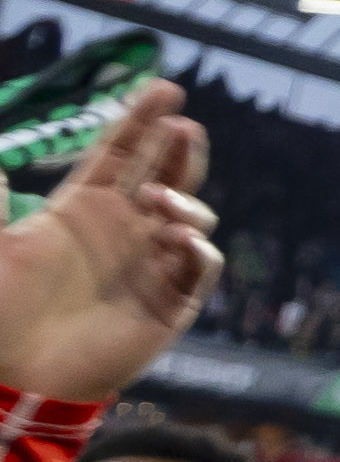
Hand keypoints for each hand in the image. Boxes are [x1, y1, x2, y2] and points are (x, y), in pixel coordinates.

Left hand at [0, 77, 219, 402]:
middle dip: (180, 148)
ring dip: (183, 200)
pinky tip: (174, 240)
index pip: (120, 152)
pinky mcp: (170, 304)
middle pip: (166, 174)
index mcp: (82, 210)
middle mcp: (123, 232)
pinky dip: (196, 249)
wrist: (17, 374)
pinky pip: (200, 267)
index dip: (141, 119)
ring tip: (156, 201)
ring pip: (191, 217)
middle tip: (183, 126)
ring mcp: (150, 266)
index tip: (164, 87)